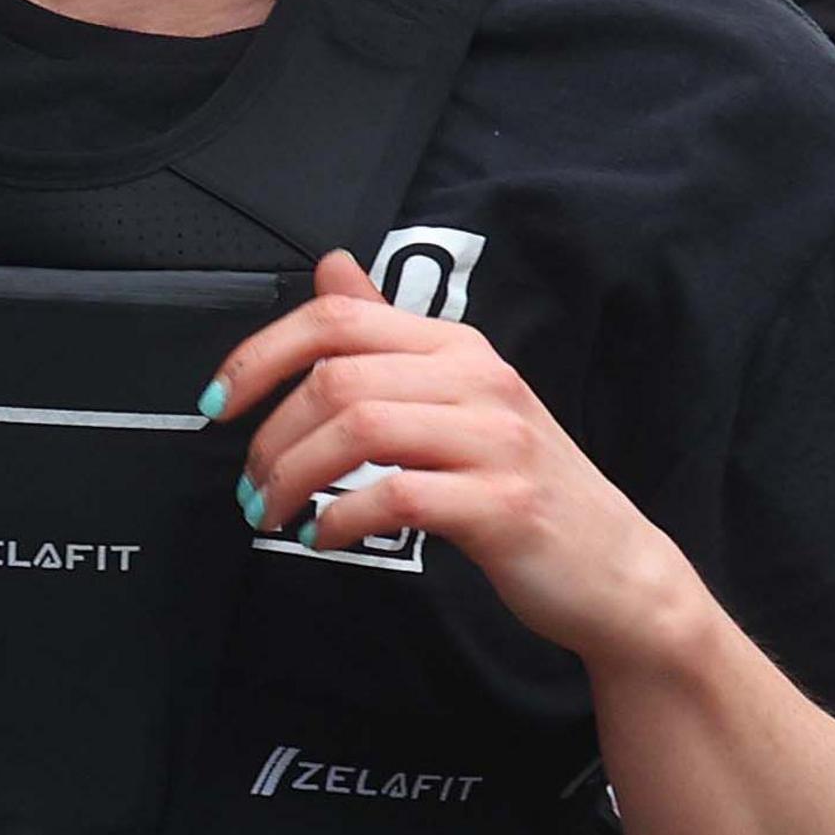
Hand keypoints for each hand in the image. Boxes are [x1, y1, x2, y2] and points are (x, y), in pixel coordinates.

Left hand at [207, 253, 694, 661]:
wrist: (615, 568)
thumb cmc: (521, 483)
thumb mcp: (459, 396)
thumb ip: (390, 334)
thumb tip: (331, 265)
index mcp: (458, 347)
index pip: (338, 319)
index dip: (261, 355)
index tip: (219, 402)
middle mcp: (478, 380)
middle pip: (338, 377)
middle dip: (270, 434)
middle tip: (248, 482)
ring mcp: (496, 440)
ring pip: (359, 430)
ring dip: (293, 476)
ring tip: (272, 512)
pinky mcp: (504, 505)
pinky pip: (397, 497)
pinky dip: (342, 519)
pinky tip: (325, 537)